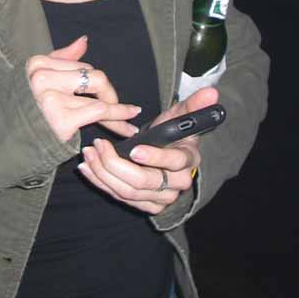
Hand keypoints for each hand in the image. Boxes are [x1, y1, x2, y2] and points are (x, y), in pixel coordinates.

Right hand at [27, 35, 140, 143]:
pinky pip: (99, 113)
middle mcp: (42, 78)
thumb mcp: (39, 81)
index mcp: (37, 64)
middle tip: (122, 109)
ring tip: (131, 120)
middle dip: (110, 95)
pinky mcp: (60, 118)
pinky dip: (117, 120)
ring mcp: (51, 98)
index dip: (98, 84)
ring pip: (100, 98)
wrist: (9, 144)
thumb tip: (84, 40)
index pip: (82, 67)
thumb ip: (62, 59)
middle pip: (95, 78)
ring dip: (120, 111)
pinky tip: (126, 129)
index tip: (109, 96)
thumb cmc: (27, 113)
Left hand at [77, 87, 217, 213]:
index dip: (154, 157)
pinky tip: (87, 168)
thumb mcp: (181, 116)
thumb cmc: (173, 135)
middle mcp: (177, 184)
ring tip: (88, 154)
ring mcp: (161, 198)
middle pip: (144, 181)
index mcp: (188, 160)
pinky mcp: (146, 205)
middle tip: (97, 145)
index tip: (134, 149)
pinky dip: (101, 183)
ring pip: (128, 192)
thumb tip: (211, 92)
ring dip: (103, 173)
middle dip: (116, 164)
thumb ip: (194, 104)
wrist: (168, 157)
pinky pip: (120, 198)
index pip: (174, 162)